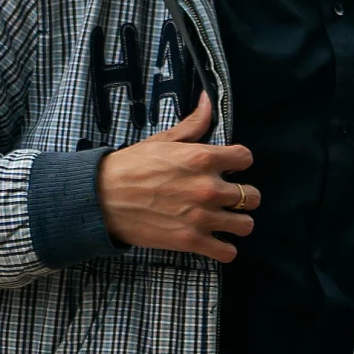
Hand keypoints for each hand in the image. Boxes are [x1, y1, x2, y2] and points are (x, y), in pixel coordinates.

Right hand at [96, 92, 258, 261]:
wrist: (101, 198)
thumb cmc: (131, 167)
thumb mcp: (164, 141)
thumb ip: (193, 124)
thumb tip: (209, 101)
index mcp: (203, 158)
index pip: (246, 159)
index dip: (238, 162)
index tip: (229, 167)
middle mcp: (208, 188)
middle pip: (252, 196)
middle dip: (243, 196)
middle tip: (228, 198)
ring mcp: (201, 217)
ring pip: (245, 225)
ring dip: (237, 223)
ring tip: (224, 220)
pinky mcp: (191, 241)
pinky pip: (227, 252)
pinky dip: (224, 249)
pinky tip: (215, 241)